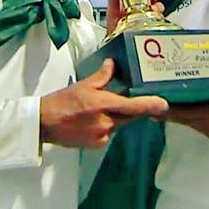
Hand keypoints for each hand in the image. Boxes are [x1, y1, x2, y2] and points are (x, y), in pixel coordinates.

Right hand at [40, 59, 167, 148]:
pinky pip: (108, 134)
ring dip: (115, 117)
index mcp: (104, 104)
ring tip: (97, 110)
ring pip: (118, 125)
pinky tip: (91, 121)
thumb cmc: (62, 102)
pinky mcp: (96, 145)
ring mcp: (102, 136)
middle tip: (128, 101)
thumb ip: (101, 76)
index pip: (134, 106)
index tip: (163, 104)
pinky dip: (106, 127)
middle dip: (132, 110)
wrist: (44, 123)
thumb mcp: (83, 84)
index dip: (151, 105)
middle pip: (129, 117)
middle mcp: (106, 122)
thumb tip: (112, 64)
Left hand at [105, 0, 165, 34]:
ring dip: (157, 5)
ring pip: (157, 6)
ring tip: (154, 7)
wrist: (118, 48)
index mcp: (129, 3)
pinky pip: (159, 18)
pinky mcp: (152, 26)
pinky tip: (156, 15)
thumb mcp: (111, 13)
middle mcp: (139, 9)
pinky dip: (160, 15)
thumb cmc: (113, 31)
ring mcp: (146, 17)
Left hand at [158, 93, 208, 143]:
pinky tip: (185, 114)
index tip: (156, 105)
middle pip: (185, 119)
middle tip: (153, 105)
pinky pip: (199, 127)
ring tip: (165, 107)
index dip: (170, 110)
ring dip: (178, 117)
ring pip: (191, 123)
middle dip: (169, 114)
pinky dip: (190, 120)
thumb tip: (198, 85)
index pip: (186, 112)